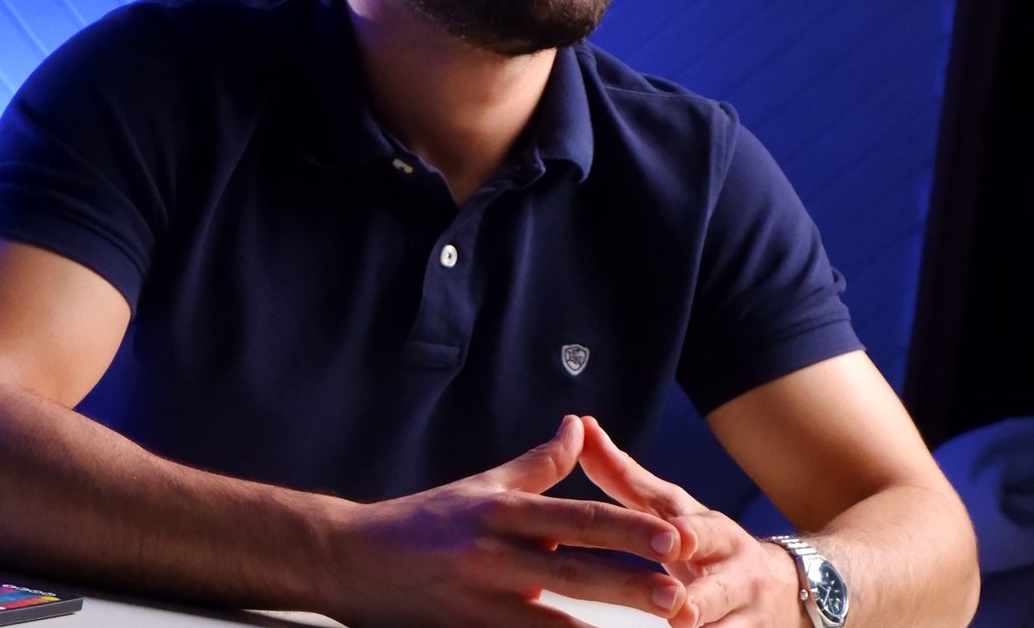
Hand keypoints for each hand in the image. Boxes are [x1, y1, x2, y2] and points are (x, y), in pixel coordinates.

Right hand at [324, 415, 687, 627]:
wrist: (352, 559)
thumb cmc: (425, 520)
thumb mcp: (482, 486)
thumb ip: (537, 464)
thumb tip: (579, 426)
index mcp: (504, 511)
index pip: (579, 520)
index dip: (628, 529)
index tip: (674, 537)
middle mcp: (496, 555)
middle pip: (576, 571)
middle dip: (631, 585)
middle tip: (680, 595)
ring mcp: (480, 602)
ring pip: (554, 624)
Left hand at [578, 416, 803, 627]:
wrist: (779, 588)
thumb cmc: (701, 541)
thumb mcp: (670, 508)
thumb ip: (625, 475)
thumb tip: (582, 425)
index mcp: (709, 527)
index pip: (698, 526)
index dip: (689, 532)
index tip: (679, 537)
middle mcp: (733, 566)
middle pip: (721, 583)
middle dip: (704, 595)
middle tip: (682, 607)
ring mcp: (747, 609)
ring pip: (730, 626)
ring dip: (708, 627)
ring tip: (684, 626)